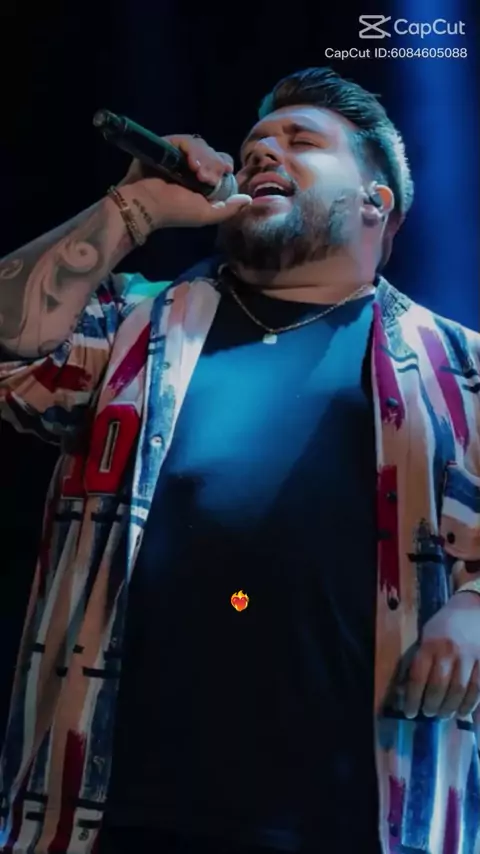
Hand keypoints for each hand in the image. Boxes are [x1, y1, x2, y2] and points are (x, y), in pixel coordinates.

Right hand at [117, 135, 251, 230]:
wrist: (145, 204)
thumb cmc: (174, 212)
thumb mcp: (206, 214)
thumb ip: (228, 209)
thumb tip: (249, 199)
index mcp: (202, 180)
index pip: (221, 163)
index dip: (224, 166)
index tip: (222, 173)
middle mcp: (192, 165)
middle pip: (214, 152)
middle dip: (215, 164)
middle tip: (207, 179)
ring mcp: (179, 154)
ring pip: (202, 145)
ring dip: (205, 158)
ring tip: (198, 173)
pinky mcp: (168, 145)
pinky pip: (186, 140)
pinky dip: (192, 150)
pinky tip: (190, 164)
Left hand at [395, 592, 479, 719]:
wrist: (473, 607)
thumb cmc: (445, 624)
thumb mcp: (428, 635)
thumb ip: (422, 660)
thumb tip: (408, 689)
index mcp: (430, 644)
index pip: (418, 677)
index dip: (413, 699)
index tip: (410, 712)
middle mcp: (449, 651)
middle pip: (440, 687)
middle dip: (433, 706)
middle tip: (430, 714)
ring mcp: (470, 656)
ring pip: (460, 691)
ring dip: (451, 708)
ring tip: (446, 714)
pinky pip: (479, 689)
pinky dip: (472, 706)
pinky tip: (465, 714)